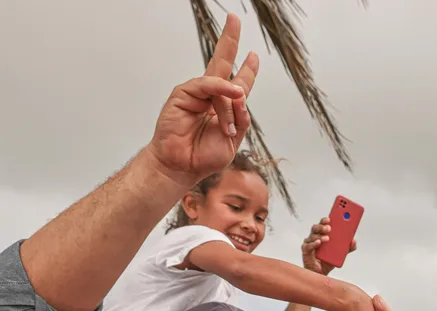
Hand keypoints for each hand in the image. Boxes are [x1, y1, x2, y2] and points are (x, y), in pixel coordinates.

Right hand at [145, 14, 258, 186]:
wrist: (182, 166)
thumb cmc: (204, 156)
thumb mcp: (233, 141)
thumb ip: (242, 119)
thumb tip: (242, 95)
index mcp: (224, 107)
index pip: (238, 83)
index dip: (247, 69)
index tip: (254, 55)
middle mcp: (210, 96)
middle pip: (222, 62)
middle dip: (229, 40)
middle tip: (234, 18)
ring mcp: (196, 93)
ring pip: (222, 85)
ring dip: (230, 106)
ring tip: (227, 128)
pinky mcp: (183, 94)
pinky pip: (207, 85)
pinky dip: (221, 90)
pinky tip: (232, 94)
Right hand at [301, 218, 357, 274]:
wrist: (320, 272)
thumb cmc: (328, 260)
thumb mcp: (340, 254)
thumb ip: (348, 247)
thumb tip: (353, 241)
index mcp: (323, 234)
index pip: (323, 224)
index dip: (326, 220)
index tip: (331, 218)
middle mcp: (315, 236)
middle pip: (316, 227)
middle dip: (322, 226)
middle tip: (329, 228)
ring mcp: (309, 243)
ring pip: (312, 235)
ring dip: (320, 235)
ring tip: (327, 238)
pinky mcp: (306, 250)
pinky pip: (308, 246)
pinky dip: (313, 244)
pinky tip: (319, 243)